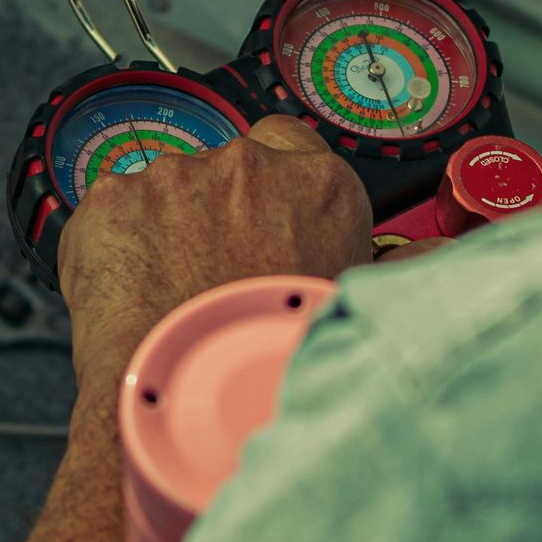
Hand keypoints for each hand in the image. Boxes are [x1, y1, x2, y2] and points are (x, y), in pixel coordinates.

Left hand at [58, 115, 372, 414]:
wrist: (190, 399)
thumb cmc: (274, 362)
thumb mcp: (353, 307)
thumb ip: (386, 267)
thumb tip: (429, 255)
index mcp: (319, 185)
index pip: (292, 142)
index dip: (273, 183)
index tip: (261, 216)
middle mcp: (248, 166)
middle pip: (228, 169)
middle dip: (219, 209)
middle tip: (214, 271)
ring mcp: (174, 177)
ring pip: (167, 190)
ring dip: (167, 226)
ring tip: (170, 292)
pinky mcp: (112, 199)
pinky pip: (112, 212)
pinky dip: (115, 244)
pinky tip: (128, 292)